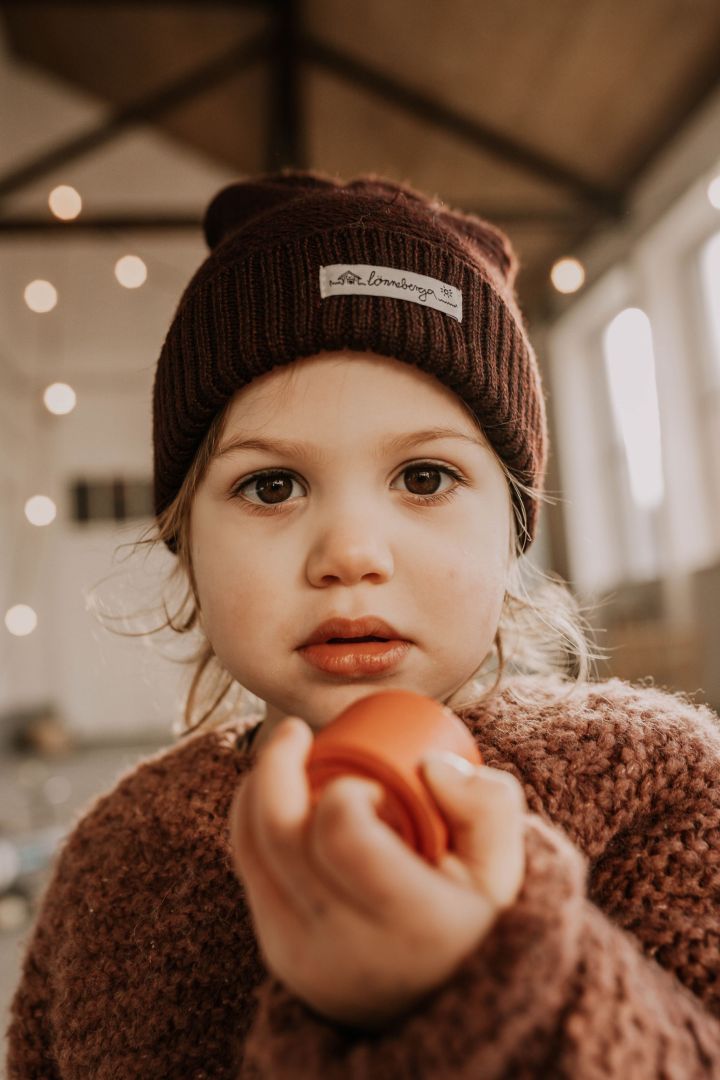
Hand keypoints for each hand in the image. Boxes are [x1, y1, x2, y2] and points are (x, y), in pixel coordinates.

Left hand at [229, 716, 526, 1030]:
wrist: (441, 1007)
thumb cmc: (475, 920)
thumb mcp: (505, 867)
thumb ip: (488, 803)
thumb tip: (430, 765)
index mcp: (412, 923)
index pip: (342, 835)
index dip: (344, 790)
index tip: (370, 783)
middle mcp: (346, 945)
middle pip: (279, 833)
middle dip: (277, 764)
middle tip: (297, 730)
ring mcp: (303, 954)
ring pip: (250, 847)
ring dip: (257, 786)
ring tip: (284, 753)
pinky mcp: (278, 952)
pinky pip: (247, 868)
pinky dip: (252, 819)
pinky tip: (275, 793)